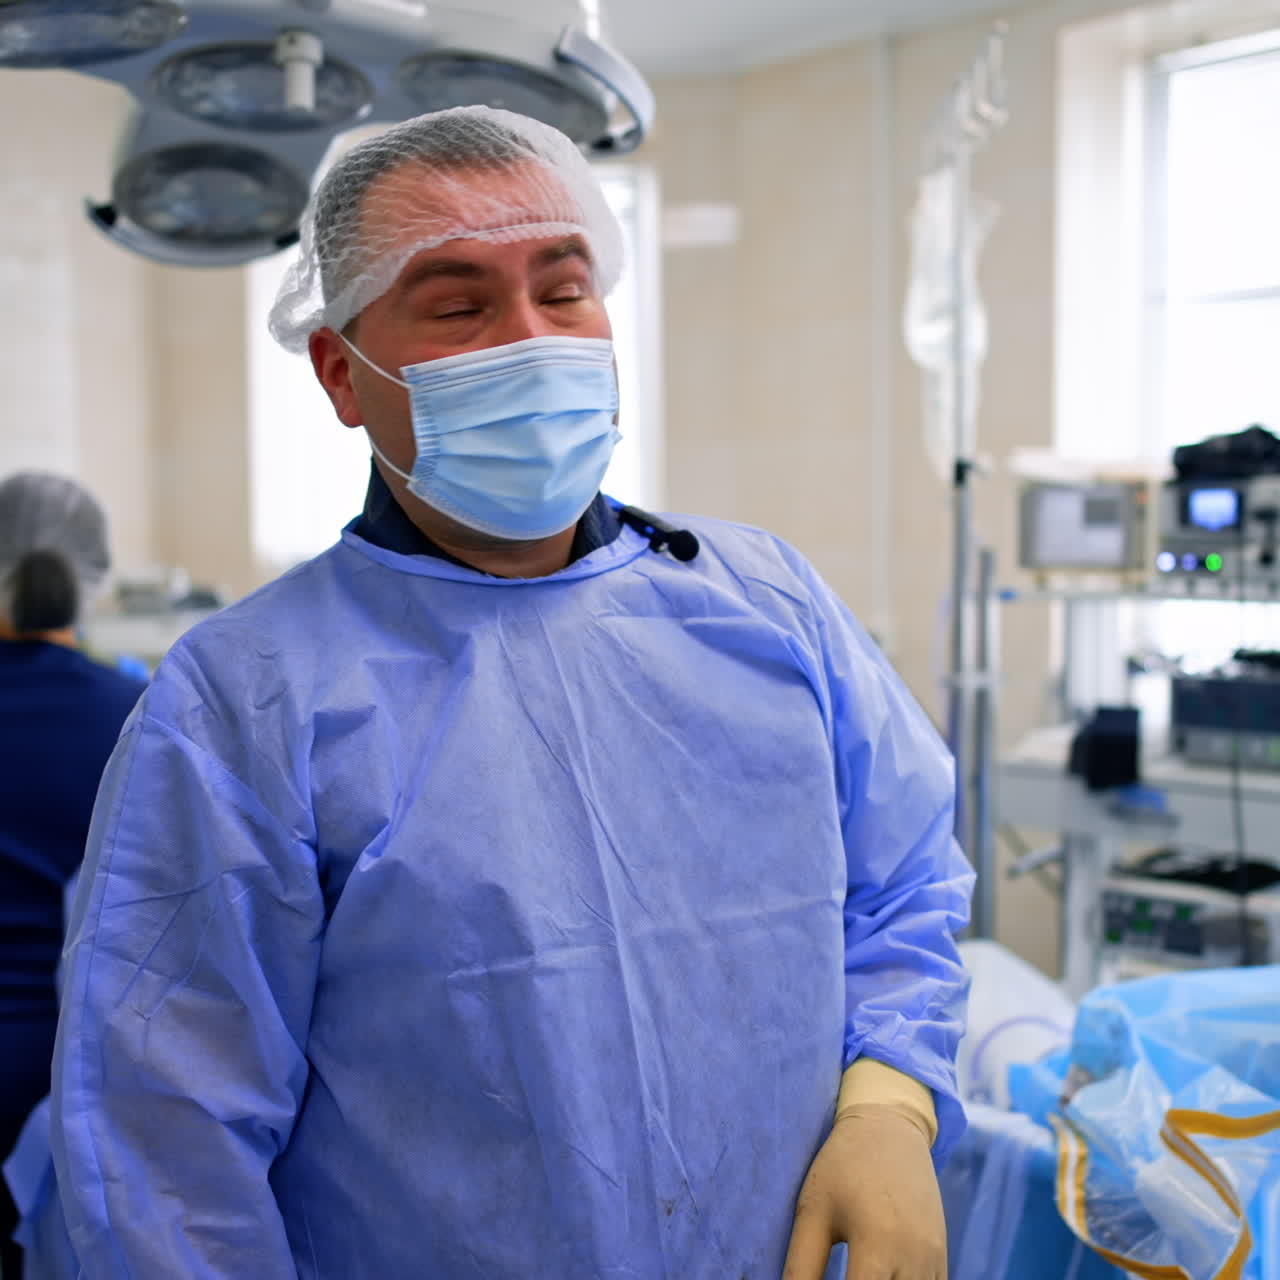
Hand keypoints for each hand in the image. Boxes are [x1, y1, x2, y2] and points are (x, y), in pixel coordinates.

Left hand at [781, 1104, 946, 1279]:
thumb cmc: (842, 1167)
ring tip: (857, 1271)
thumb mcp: (812, 1212)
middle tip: (841, 1272)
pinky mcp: (942, 1258)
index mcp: (876, 1244)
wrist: (889, 1128)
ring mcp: (934, 1259)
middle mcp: (913, 1257)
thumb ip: (801, 1267)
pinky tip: (882, 1275)